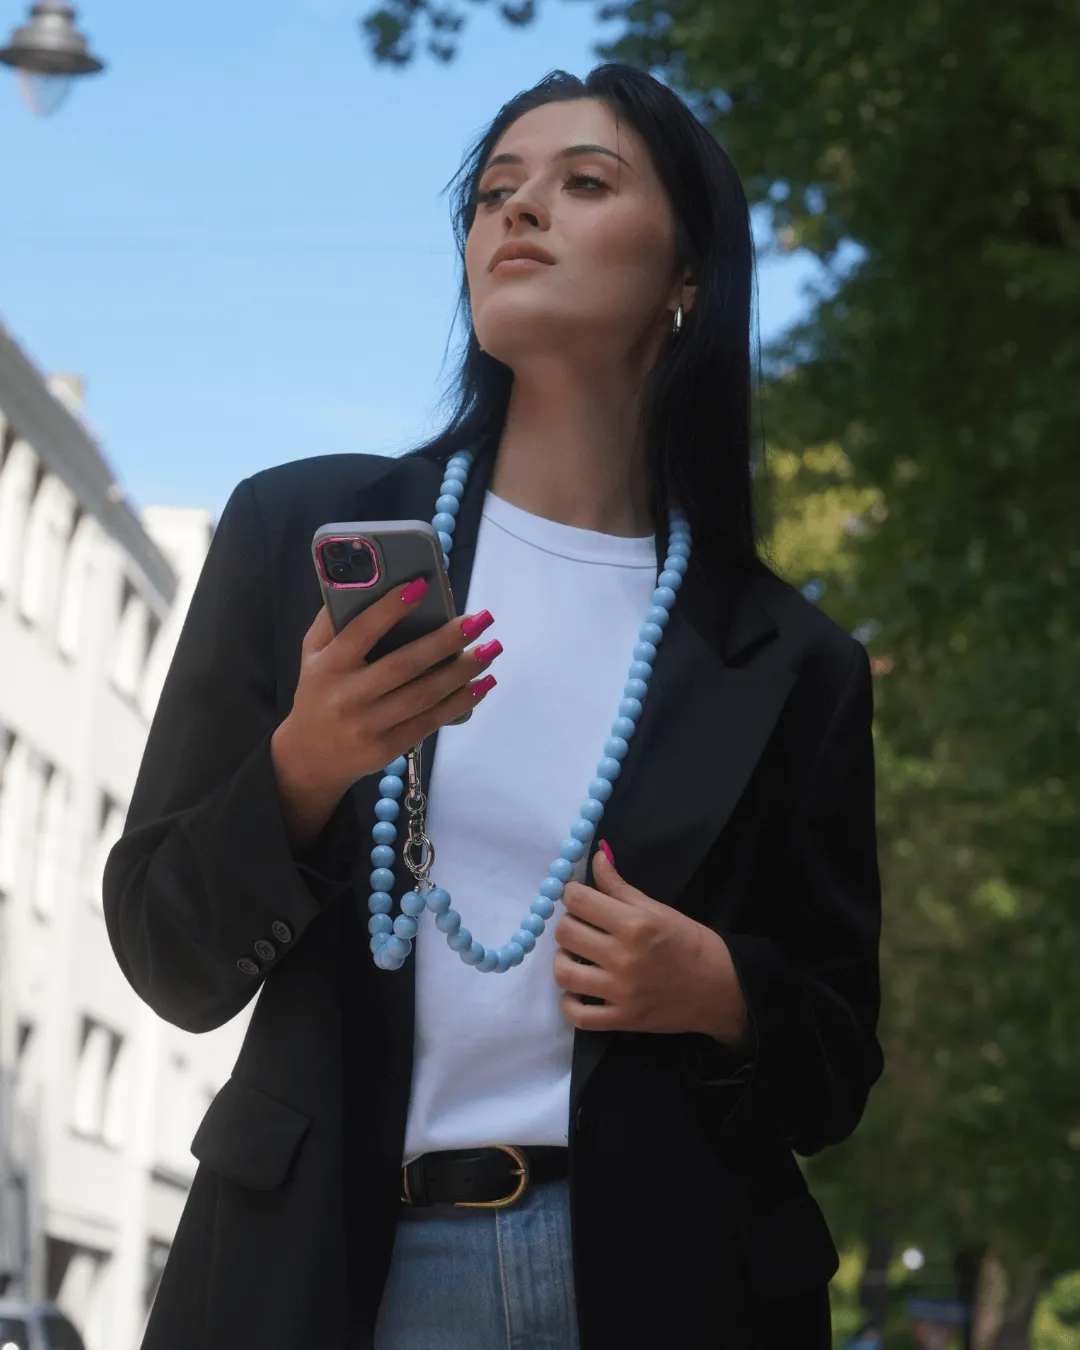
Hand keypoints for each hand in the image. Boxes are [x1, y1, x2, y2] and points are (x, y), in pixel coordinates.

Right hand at [271, 580, 500, 847]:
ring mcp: (368, 725)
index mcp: (328, 666)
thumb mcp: (313, 654)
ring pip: (424, 695)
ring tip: (491, 648)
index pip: (361, 631)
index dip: (391, 608)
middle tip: (481, 619)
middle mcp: (347, 696)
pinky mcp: (387, 748)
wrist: (310, 757)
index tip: (422, 585)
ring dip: (463, 671)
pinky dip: (460, 702)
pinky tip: (482, 684)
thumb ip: (333, 620)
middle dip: (447, 640)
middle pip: (404, 665)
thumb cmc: (318, 692)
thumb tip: (366, 579)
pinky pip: (430, 721)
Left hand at [553, 843, 750, 1045]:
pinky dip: (569, 1001)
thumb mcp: (657, 909)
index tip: (578, 897)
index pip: (578, 900)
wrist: (719, 989)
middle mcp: (623, 957)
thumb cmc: (689, 943)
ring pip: (564, 973)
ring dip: (563, 960)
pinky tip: (579, 989)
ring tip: (577, 957)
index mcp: (634, 924)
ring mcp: (621, 992)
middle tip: (582, 927)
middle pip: (565, 933)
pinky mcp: (622, 1019)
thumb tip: (597, 857)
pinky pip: (577, 1015)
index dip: (572, 893)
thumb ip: (620, 886)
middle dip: (568, 924)